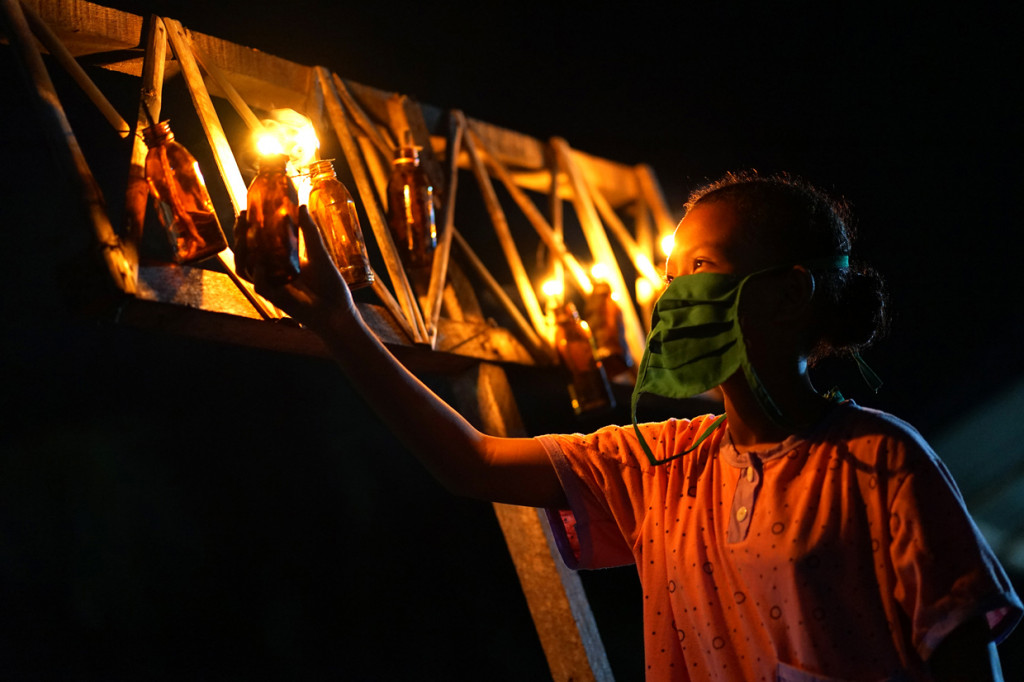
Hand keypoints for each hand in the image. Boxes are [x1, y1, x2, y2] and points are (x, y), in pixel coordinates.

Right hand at [247, 205, 358, 330]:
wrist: (338, 310)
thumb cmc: (329, 283)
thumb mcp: (319, 253)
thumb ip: (309, 232)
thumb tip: (301, 206)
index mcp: (280, 260)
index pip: (257, 242)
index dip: (247, 228)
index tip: (245, 211)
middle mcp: (272, 272)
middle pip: (246, 254)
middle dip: (240, 236)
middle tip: (241, 218)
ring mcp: (273, 285)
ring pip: (246, 269)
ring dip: (242, 253)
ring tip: (244, 237)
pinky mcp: (277, 299)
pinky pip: (260, 286)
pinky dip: (258, 275)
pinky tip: (260, 263)